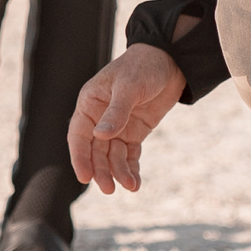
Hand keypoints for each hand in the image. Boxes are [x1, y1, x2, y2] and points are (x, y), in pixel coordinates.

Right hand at [67, 43, 186, 193]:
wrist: (171, 60)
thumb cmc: (143, 66)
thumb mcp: (129, 87)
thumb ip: (116, 112)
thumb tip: (99, 136)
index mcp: (90, 103)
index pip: (79, 135)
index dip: (80, 157)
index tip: (85, 177)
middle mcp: (100, 117)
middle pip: (95, 150)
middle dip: (101, 170)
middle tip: (109, 189)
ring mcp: (118, 126)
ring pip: (112, 156)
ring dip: (118, 172)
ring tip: (130, 186)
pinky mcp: (134, 132)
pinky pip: (129, 155)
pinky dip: (131, 168)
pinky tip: (135, 183)